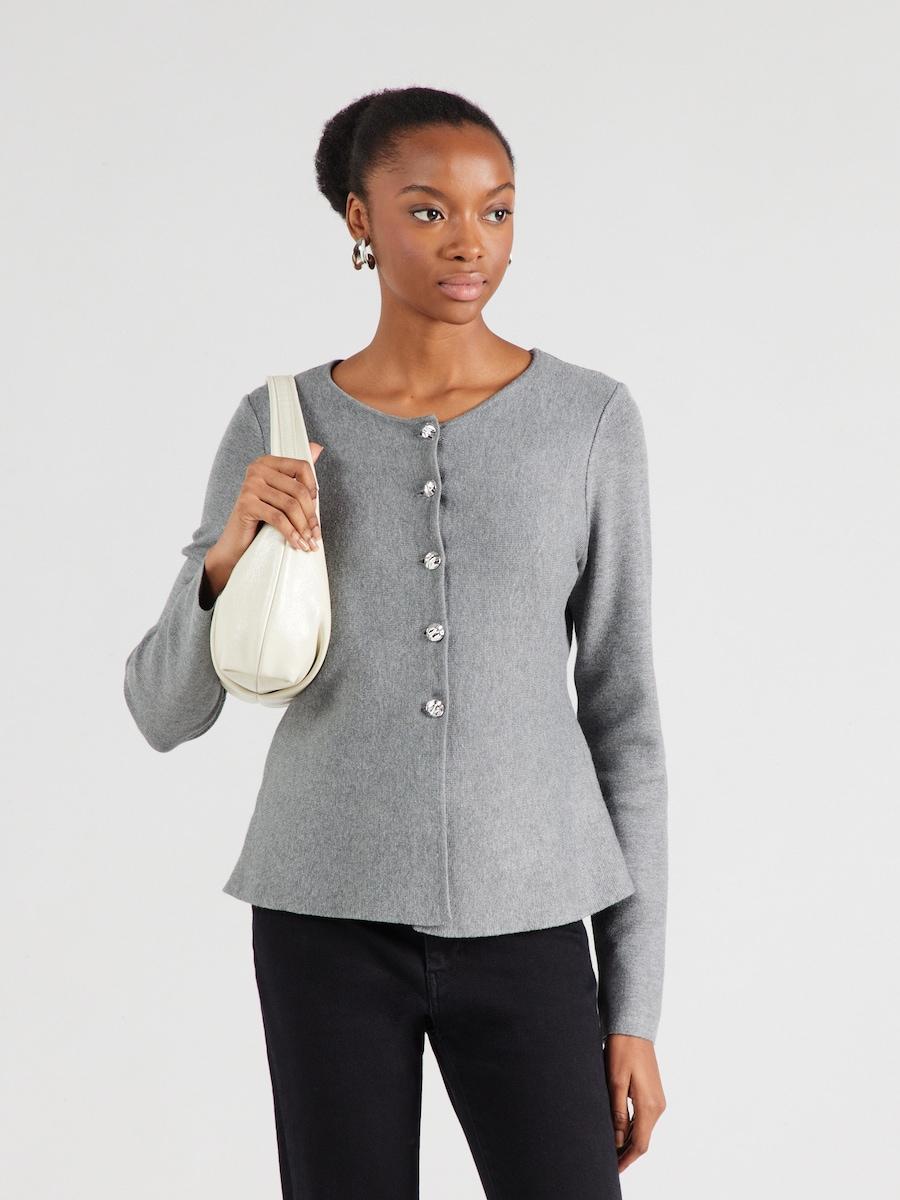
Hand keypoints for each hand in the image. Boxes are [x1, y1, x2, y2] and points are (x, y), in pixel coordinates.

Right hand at [202, 445, 325, 605]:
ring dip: (303, 528)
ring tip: (309, 543)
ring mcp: (250, 485)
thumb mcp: (282, 496)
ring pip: (290, 506)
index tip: (315, 510)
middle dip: (311, 516)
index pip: (302, 466)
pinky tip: (297, 545)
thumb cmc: (261, 520)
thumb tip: (318, 447)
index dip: (313, 490)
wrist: (236, 544)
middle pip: (298, 490)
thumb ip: (298, 474)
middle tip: (315, 535)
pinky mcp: (246, 504)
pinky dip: (291, 534)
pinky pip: (278, 518)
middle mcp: (257, 469)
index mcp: (267, 462)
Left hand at [604, 1033, 665, 1172]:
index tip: (614, 1168)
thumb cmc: (622, 1052)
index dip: (626, 1159)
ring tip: (610, 1148)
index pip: (639, 1144)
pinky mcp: (654, 1094)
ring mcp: (658, 1100)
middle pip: (642, 1139)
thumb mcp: (614, 1082)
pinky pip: (644, 1119)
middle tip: (608, 1161)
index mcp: (649, 1106)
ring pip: (643, 1130)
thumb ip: (617, 1113)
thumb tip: (617, 1140)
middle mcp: (658, 1106)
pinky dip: (632, 1128)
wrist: (634, 1030)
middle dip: (626, 1152)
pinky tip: (619, 1130)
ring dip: (629, 1141)